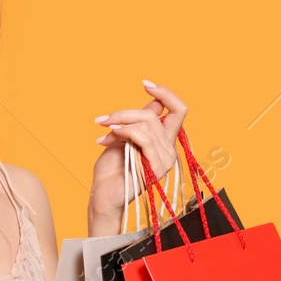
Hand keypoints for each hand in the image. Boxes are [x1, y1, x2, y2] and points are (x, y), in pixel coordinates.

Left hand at [88, 80, 187, 232]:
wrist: (101, 195)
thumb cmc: (110, 170)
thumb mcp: (123, 138)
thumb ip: (138, 123)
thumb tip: (152, 102)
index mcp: (163, 141)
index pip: (178, 110)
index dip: (165, 93)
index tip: (145, 84)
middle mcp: (168, 149)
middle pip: (154, 114)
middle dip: (125, 112)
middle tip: (104, 120)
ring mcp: (164, 159)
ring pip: (147, 124)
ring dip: (120, 122)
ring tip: (103, 131)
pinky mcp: (156, 168)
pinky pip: (144, 139)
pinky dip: (125, 132)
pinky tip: (109, 136)